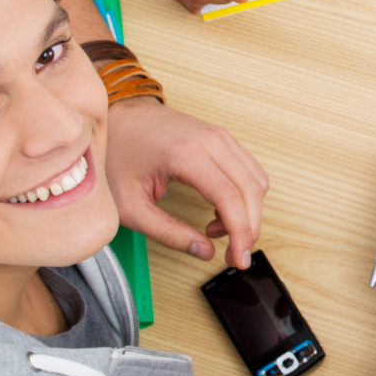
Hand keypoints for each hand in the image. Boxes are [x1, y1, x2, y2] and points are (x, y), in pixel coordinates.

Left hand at [102, 96, 268, 268]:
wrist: (118, 116)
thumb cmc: (118, 154)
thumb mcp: (130, 205)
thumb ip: (167, 232)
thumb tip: (205, 251)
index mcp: (187, 154)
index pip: (231, 198)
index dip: (241, 233)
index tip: (239, 260)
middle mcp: (212, 141)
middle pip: (252, 190)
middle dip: (249, 228)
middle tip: (233, 255)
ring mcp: (221, 136)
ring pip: (257, 180)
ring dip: (248, 212)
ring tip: (216, 229)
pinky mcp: (223, 138)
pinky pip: (249, 170)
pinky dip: (244, 196)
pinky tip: (220, 210)